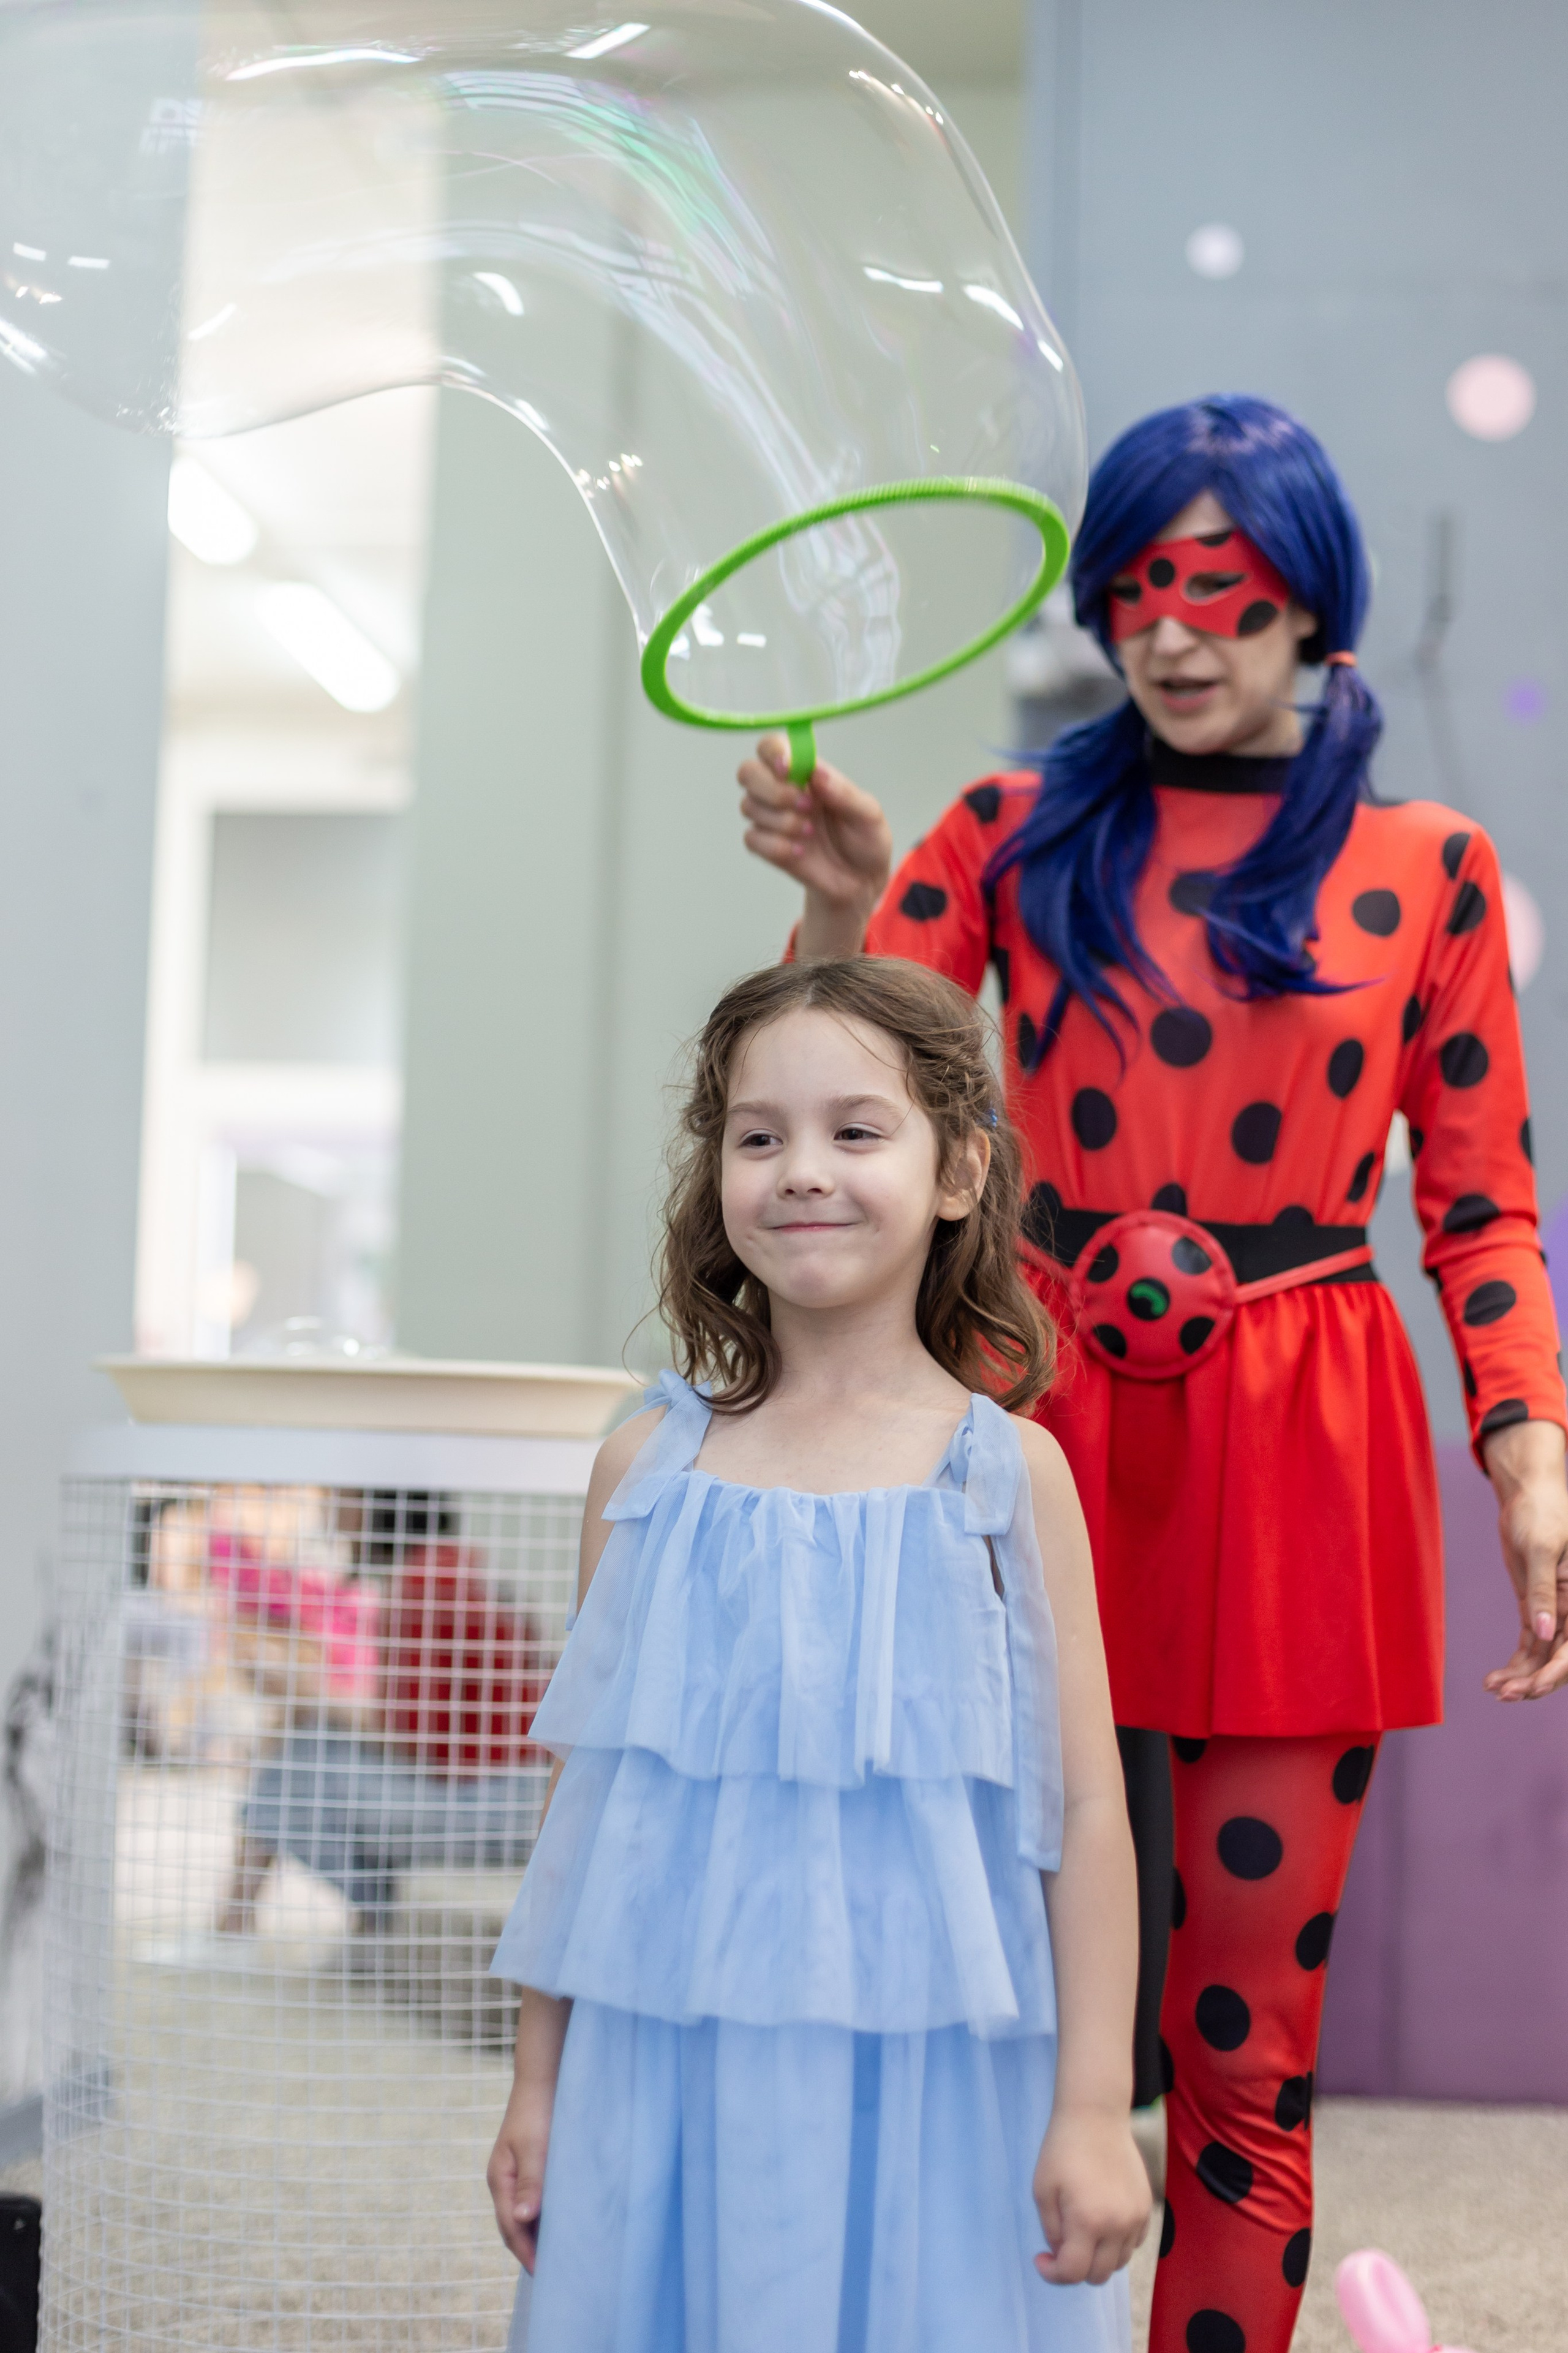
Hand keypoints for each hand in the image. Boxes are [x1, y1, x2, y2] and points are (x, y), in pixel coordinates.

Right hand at [486, 2079, 552, 2271]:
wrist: (542, 2078)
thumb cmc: (538, 2112)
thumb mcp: (535, 2148)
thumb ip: (531, 2183)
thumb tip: (523, 2220)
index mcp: (500, 2180)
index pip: (510, 2228)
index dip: (526, 2252)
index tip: (545, 2274)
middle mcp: (504, 2181)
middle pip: (513, 2226)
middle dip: (529, 2250)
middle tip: (554, 2273)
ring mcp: (515, 2174)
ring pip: (523, 2215)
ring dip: (536, 2234)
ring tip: (559, 2254)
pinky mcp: (529, 2166)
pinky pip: (532, 2200)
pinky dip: (542, 2216)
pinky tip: (560, 2222)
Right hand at [736, 733, 891, 956]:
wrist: (861, 884)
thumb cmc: (866, 842)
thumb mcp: (869, 815)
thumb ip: (845, 793)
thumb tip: (817, 773)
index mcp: (807, 773)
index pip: (773, 746)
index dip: (773, 752)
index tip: (788, 768)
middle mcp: (784, 790)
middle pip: (747, 772)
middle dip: (771, 789)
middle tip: (806, 806)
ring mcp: (772, 819)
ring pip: (748, 806)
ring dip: (781, 821)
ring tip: (811, 833)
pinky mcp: (767, 846)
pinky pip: (752, 838)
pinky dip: (776, 846)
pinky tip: (801, 852)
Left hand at [1032, 2105, 1151, 2286]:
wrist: (1096, 2116)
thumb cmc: (1063, 2149)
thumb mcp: (1042, 2190)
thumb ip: (1051, 2230)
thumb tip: (1061, 2253)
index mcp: (1088, 2221)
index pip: (1073, 2272)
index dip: (1052, 2273)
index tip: (1041, 2258)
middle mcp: (1117, 2226)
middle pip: (1099, 2275)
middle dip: (1076, 2269)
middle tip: (1061, 2248)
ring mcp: (1136, 2218)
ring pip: (1119, 2263)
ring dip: (1098, 2259)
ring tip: (1082, 2234)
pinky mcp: (1147, 2208)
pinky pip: (1133, 2244)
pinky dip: (1117, 2245)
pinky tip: (1103, 2223)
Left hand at [1482, 1418, 1567, 1699]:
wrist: (1529, 1496)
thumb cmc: (1543, 1514)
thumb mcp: (1543, 1550)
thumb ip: (1546, 1592)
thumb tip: (1547, 1632)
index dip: (1555, 1673)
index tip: (1531, 1689)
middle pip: (1559, 1659)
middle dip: (1535, 1681)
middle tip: (1504, 1694)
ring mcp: (1554, 1611)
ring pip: (1542, 1656)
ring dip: (1521, 1676)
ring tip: (1494, 1689)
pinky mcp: (1535, 1607)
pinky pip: (1529, 1643)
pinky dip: (1515, 1663)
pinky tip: (1494, 1679)